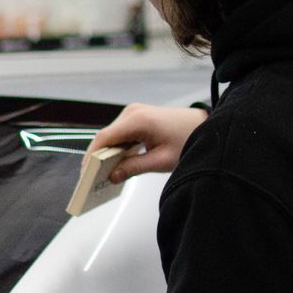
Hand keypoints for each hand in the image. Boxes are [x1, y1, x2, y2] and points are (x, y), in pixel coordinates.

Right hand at [89, 103, 207, 182]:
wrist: (206, 126)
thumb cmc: (189, 140)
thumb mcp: (161, 160)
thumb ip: (134, 168)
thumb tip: (111, 176)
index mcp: (137, 120)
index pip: (104, 138)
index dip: (91, 157)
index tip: (85, 174)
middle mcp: (132, 112)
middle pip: (105, 137)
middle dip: (97, 158)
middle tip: (92, 180)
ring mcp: (134, 112)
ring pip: (111, 136)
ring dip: (107, 154)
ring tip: (101, 175)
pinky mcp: (137, 117)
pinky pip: (120, 134)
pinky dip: (116, 148)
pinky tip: (115, 164)